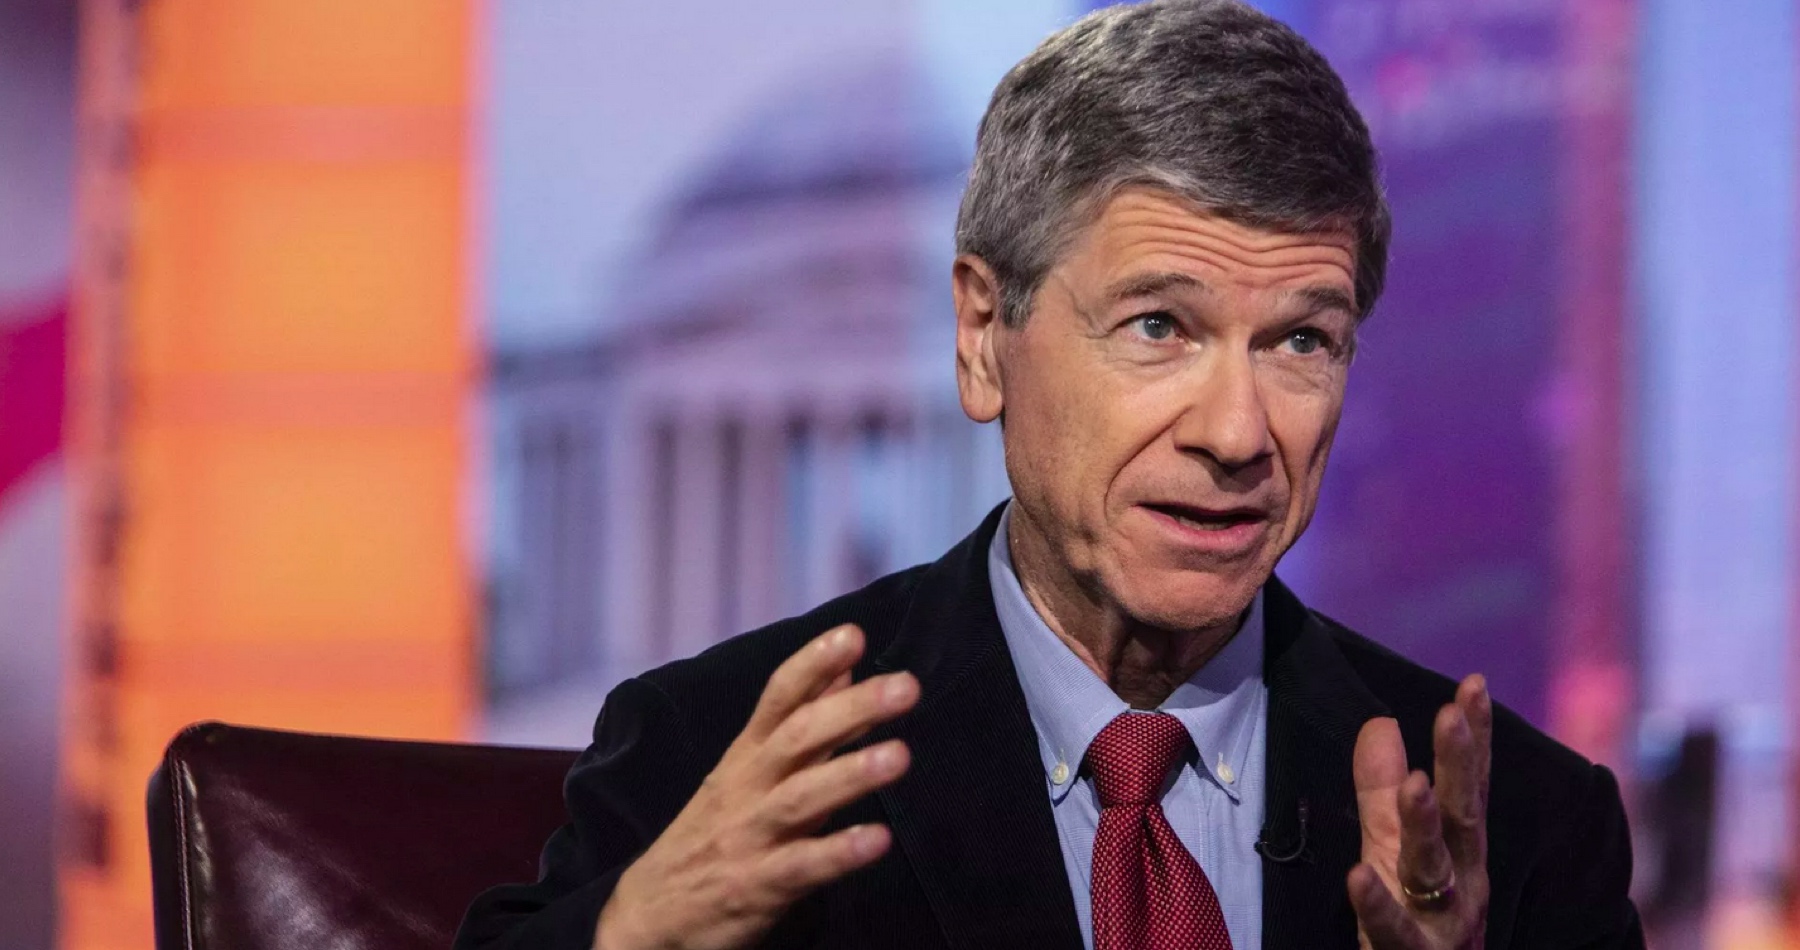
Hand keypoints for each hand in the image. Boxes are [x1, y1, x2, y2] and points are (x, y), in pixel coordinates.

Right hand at [595, 624, 917, 949]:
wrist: (649, 913)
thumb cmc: (712, 832)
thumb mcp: (749, 770)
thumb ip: (802, 721)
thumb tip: (846, 670)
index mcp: (747, 755)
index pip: (778, 697)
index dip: (813, 664)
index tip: (854, 634)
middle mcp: (748, 786)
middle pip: (798, 738)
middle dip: (852, 709)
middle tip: (906, 687)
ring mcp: (751, 835)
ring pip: (801, 798)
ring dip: (850, 774)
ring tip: (900, 756)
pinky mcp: (757, 886)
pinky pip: (801, 867)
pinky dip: (838, 853)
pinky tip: (879, 840)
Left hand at [1349, 675, 1492, 949]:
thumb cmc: (1413, 919)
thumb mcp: (1393, 847)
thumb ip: (1382, 790)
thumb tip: (1380, 722)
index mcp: (1461, 850)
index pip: (1470, 784)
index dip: (1475, 736)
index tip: (1474, 685)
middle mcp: (1463, 881)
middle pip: (1463, 817)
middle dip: (1460, 765)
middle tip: (1452, 714)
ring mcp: (1442, 921)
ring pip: (1434, 869)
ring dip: (1425, 826)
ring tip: (1416, 785)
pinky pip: (1393, 928)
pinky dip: (1378, 903)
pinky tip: (1357, 875)